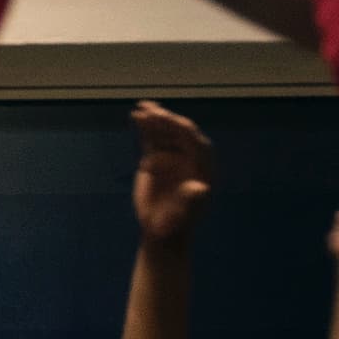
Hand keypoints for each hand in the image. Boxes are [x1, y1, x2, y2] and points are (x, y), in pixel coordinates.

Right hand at [132, 101, 211, 242]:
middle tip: (154, 112)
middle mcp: (190, 159)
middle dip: (168, 121)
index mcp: (202, 168)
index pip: (197, 143)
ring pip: (165, 133)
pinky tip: (137, 116)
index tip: (172, 121)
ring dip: (155, 120)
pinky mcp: (157, 159)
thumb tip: (200, 188)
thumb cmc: (176, 224)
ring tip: (142, 108)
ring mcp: (173, 157)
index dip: (185, 131)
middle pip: (180, 134)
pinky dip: (146, 127)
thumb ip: (191, 200)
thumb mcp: (184, 214)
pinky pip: (152, 139)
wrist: (161, 230)